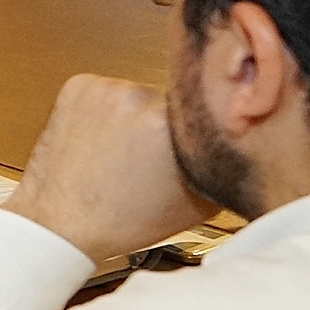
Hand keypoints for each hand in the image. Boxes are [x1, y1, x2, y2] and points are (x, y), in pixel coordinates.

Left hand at [8, 74, 212, 263]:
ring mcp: (104, 88)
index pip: (206, 107)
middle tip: (153, 154)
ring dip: (137, 115)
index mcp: (170, 123)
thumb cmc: (125, 220)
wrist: (60, 223)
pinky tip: (101, 141)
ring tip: (123, 152)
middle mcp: (137, 97)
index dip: (203, 125)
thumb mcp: (200, 201)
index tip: (198, 139)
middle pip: (173, 99)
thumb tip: (249, 136)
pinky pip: (107, 91)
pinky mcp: (78, 86)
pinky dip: (107, 111)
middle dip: (169, 122)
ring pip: (139, 94)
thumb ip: (225, 162)